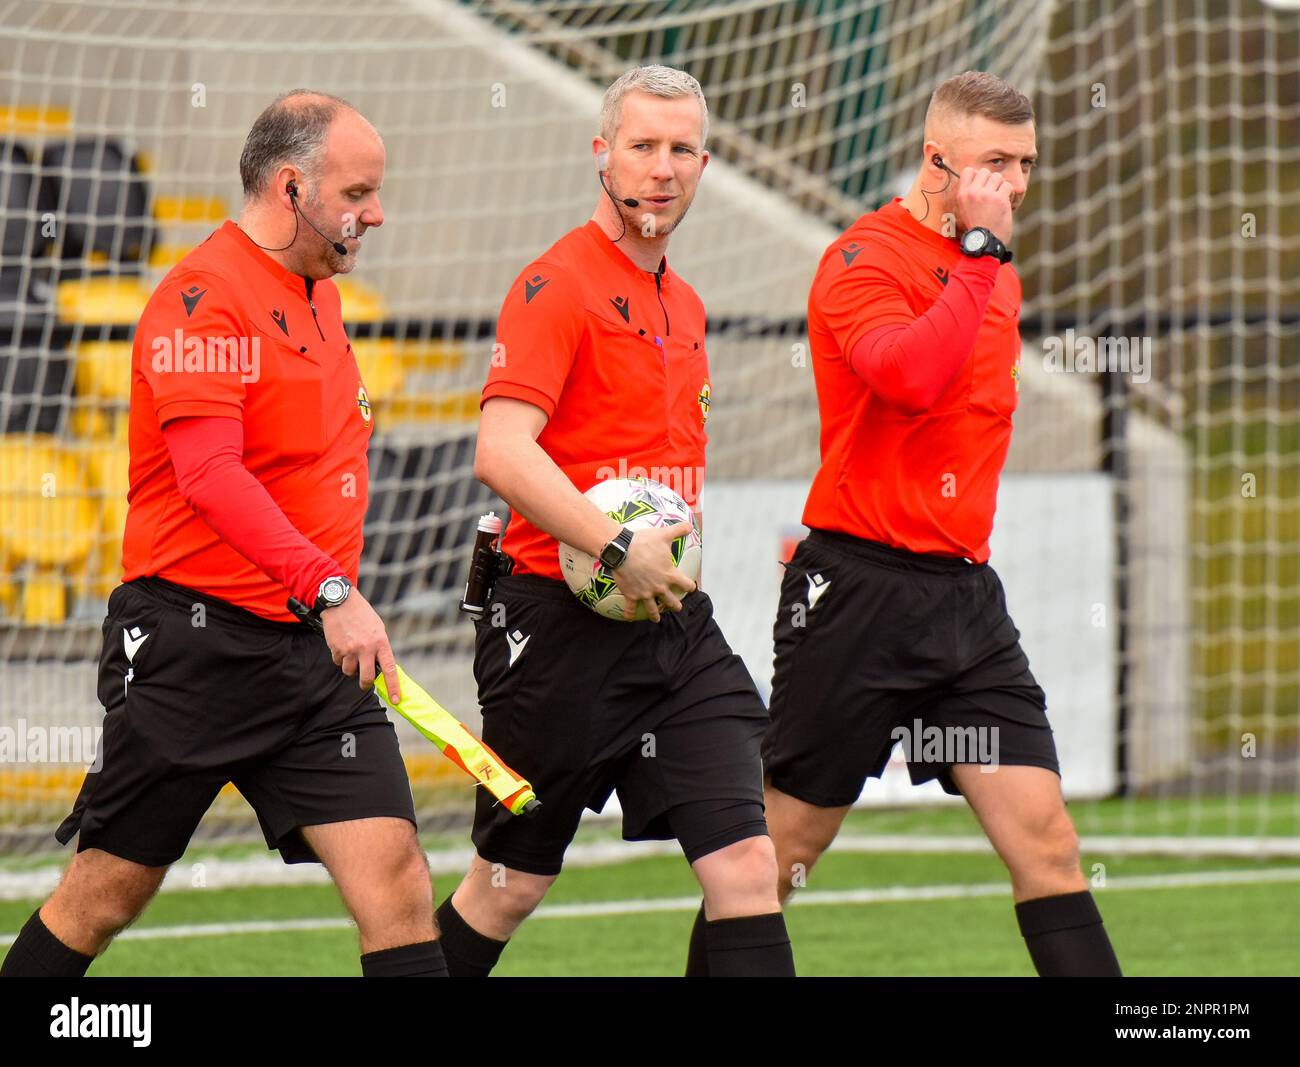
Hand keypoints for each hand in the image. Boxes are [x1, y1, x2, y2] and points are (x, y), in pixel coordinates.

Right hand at [321, 587, 400, 701]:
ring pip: (349, 671)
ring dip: (349, 666)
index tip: (396, 699)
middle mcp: (366, 648)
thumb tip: (381, 666)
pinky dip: (339, 657)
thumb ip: (379, 647)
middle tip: (365, 683)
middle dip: (365, 684)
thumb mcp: (377, 629)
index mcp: (381, 642)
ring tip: (350, 651)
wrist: (341, 601)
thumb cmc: (362, 615)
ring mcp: (350, 649)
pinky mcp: (336, 648)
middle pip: (366, 678)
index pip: (389, 669)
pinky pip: (338, 662)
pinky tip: (341, 644)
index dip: (393, 686)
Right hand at [609, 523, 696, 622]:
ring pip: (652, 608)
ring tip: (657, 619)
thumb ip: (678, 530)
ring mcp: (645, 593)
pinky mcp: (631, 595)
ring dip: (655, 615)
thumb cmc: (644, 542)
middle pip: (670, 600)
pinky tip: (629, 618)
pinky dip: (629, 614)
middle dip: (675, 605)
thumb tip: (690, 525)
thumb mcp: (664, 535)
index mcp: (669, 575)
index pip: (685, 584)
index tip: (691, 588)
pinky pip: (630, 608)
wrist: (622, 550)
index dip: (690, 586)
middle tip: (677, 608)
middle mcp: (659, 587)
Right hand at [955, 166, 1012, 245]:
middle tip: (991, 194)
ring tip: (998, 199)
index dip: (977, 175)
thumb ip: (969, 193)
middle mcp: (972, 193)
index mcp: (962, 195)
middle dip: (990, 181)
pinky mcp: (1000, 199)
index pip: (969, 170)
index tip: (981, 186)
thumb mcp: (964, 209)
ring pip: (997, 177)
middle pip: (985, 171)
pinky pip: (1007, 186)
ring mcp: (986, 195)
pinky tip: (1005, 204)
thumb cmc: (976, 227)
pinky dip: (1009, 194)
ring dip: (1000, 186)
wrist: (984, 242)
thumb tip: (978, 174)